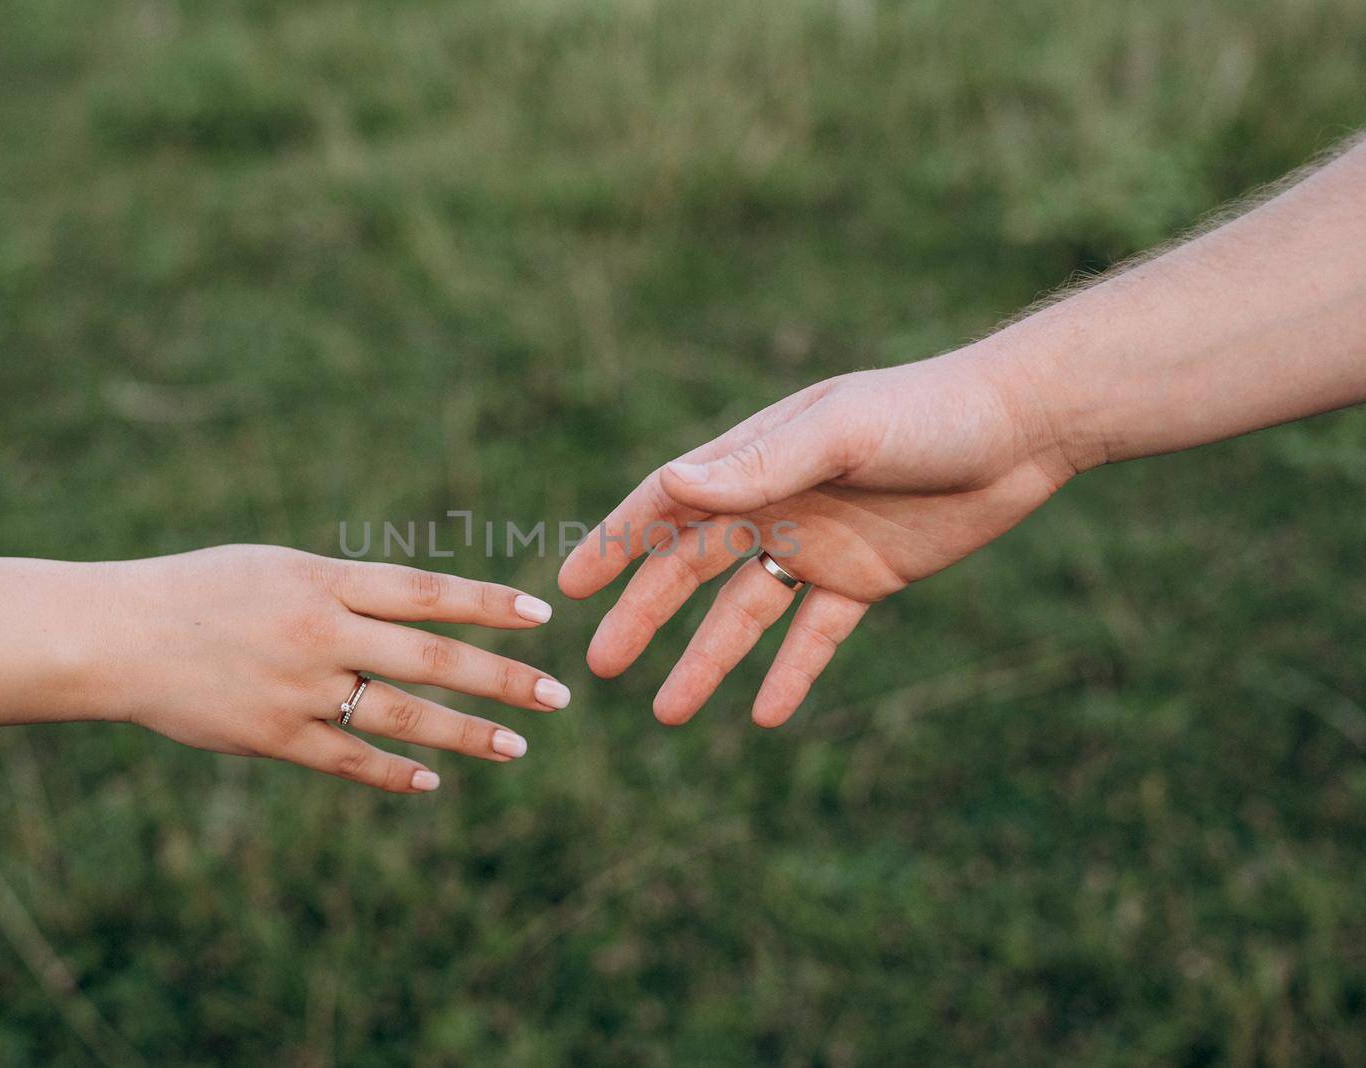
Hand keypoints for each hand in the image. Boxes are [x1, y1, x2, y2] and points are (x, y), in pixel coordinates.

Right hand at [90, 545, 568, 792]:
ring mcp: (299, 689)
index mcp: (323, 580)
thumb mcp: (277, 567)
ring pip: (401, 715)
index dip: (487, 603)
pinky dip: (392, 772)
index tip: (540, 616)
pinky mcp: (273, 737)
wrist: (116, 635)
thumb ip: (345, 588)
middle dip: (502, 678)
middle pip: (432, 657)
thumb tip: (416, 609)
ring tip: (516, 748)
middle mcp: (320, 632)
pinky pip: (348, 760)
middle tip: (559, 695)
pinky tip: (430, 782)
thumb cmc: (202, 591)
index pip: (426, 591)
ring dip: (465, 734)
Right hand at [558, 349, 1069, 727]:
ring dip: (707, 660)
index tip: (570, 587)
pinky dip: (790, 674)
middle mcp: (777, 503)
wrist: (1024, 427)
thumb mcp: (841, 433)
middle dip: (644, 617)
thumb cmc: (929, 413)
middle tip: (600, 665)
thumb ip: (761, 463)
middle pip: (691, 570)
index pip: (667, 505)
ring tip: (668, 713)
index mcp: (757, 459)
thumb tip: (672, 485)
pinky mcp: (867, 579)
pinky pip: (816, 636)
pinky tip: (763, 716)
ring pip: (745, 614)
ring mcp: (820, 545)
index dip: (616, 543)